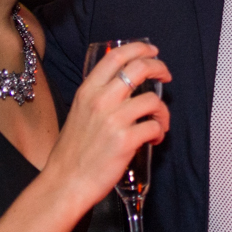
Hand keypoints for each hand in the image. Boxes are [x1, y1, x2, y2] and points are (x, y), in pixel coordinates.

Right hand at [48, 43, 170, 212]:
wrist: (65, 183)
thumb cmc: (72, 153)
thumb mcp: (78, 112)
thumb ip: (97, 96)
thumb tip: (120, 83)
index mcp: (87, 91)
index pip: (116, 56)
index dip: (139, 48)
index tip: (152, 52)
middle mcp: (100, 101)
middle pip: (139, 68)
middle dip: (160, 68)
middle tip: (166, 76)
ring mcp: (114, 120)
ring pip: (153, 100)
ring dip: (163, 111)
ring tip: (159, 122)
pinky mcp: (126, 140)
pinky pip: (155, 127)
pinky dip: (160, 132)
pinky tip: (154, 139)